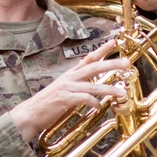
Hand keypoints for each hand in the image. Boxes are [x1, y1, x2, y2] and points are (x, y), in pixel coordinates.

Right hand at [9, 40, 129, 143]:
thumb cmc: (47, 105)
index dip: (101, 49)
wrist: (28, 114)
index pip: (88, 58)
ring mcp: (66, 88)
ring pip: (93, 85)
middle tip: (127, 62)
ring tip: (123, 92)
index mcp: (69, 75)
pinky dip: (94, 102)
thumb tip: (93, 90)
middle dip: (112, 63)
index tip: (114, 42)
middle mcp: (69, 78)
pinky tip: (99, 106)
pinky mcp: (65, 99)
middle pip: (94, 67)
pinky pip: (84, 99)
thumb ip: (78, 88)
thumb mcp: (63, 91)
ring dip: (110, 88)